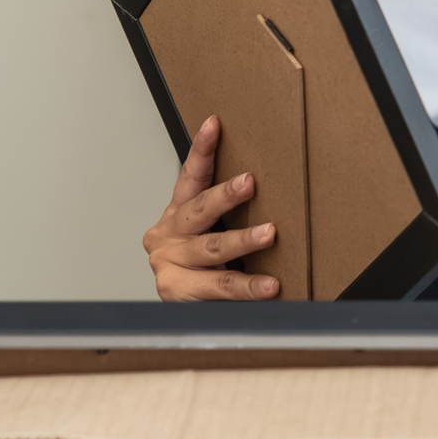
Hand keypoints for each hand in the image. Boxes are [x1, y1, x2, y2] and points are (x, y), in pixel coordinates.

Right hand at [142, 115, 279, 299]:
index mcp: (176, 216)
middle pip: (199, 211)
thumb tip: (266, 186)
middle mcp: (168, 236)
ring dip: (243, 241)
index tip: (214, 125)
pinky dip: (248, 286)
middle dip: (225, 195)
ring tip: (269, 233)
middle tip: (249, 182)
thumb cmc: (196, 266)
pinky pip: (220, 287)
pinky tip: (269, 285)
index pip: (190, 178)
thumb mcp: (208, 233)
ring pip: (212, 249)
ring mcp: (170, 264)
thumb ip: (224, 215)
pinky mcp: (177, 291)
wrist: (174, 312)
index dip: (201, 151)